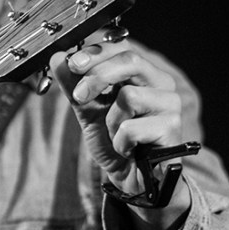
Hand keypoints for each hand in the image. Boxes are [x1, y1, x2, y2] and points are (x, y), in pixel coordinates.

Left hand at [49, 29, 189, 229]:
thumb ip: (74, 86)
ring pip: (129, 96)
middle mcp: (162, 84)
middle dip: (97, 76)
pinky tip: (128, 150)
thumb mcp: (88, 112)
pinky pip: (131, 127)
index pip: (123, 48)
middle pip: (130, 61)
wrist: (134, 181)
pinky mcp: (172, 128)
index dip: (96, 52)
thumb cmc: (117, 143)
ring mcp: (170, 105)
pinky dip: (120, 141)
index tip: (72, 64)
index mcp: (143, 75)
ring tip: (116, 135)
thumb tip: (56, 58)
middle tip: (79, 96)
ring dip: (110, 121)